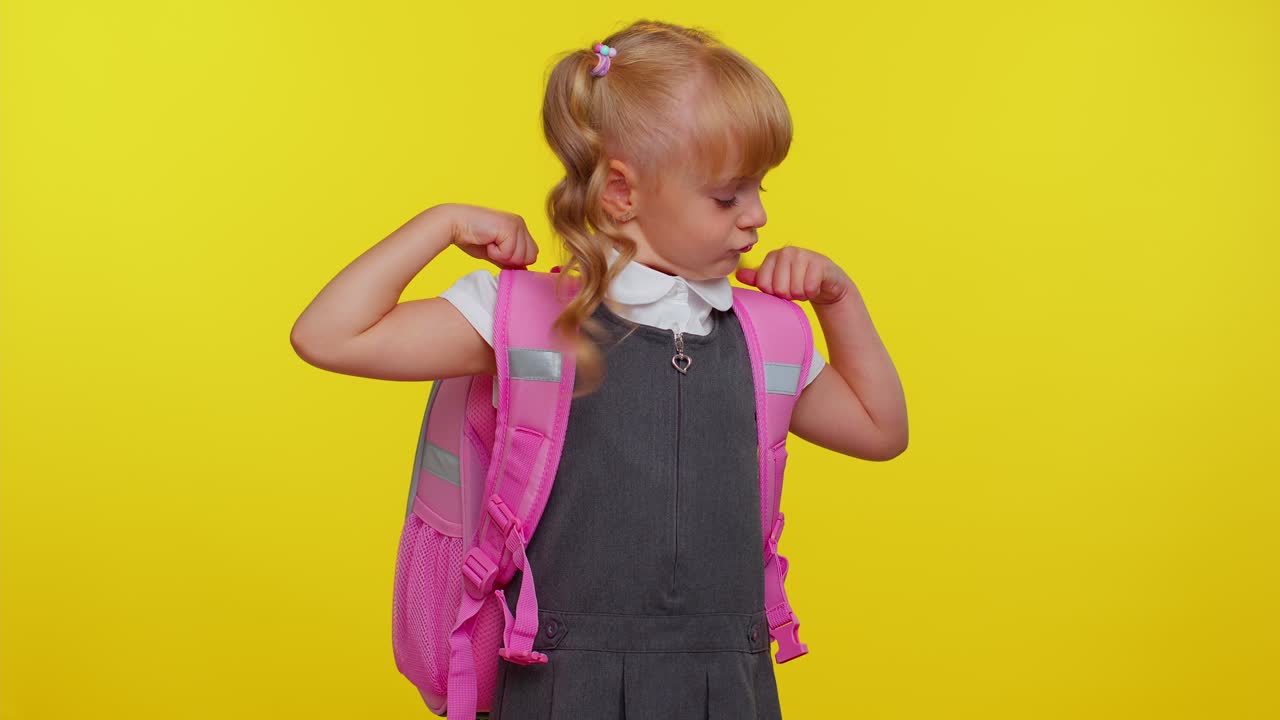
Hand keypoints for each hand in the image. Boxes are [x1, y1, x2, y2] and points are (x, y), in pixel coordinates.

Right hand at [442, 202, 538, 269]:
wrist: (454, 224)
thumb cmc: (472, 237)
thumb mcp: (495, 252)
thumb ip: (509, 261)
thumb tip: (522, 272)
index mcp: (520, 228)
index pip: (532, 255)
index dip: (516, 261)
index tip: (498, 253)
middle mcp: (521, 224)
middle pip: (531, 257)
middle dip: (511, 260)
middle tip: (493, 248)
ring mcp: (516, 225)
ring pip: (520, 257)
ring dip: (501, 256)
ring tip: (489, 243)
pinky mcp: (509, 228)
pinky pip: (509, 253)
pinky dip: (495, 253)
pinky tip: (487, 241)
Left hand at [734, 245, 852, 304]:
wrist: (826, 281)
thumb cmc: (798, 280)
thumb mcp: (776, 281)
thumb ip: (758, 278)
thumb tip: (738, 275)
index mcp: (772, 256)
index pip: (763, 284)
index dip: (773, 293)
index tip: (782, 287)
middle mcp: (787, 252)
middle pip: (778, 288)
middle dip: (788, 295)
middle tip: (796, 287)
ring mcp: (804, 255)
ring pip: (794, 289)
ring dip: (801, 294)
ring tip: (805, 286)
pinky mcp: (820, 263)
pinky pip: (809, 287)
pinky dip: (812, 293)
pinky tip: (815, 286)